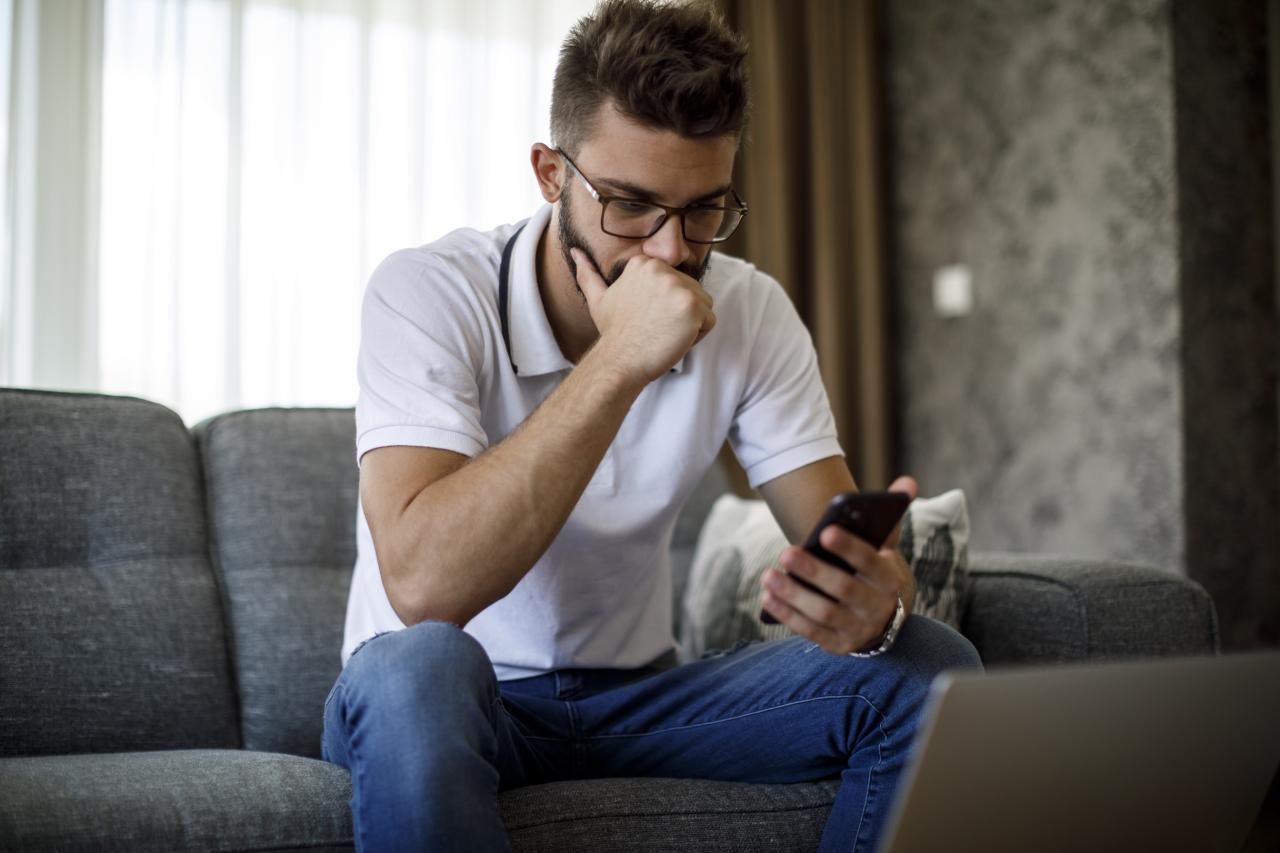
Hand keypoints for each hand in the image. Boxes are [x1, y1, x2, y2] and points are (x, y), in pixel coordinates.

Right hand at [572, 248, 715, 384]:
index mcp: (645, 264)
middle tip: (654, 329)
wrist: (619, 360)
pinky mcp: (692, 306)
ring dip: (689, 325)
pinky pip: (710, 321)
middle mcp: (663, 270)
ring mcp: (679, 287)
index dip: (664, 306)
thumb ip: (588, 274)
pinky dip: (697, 337)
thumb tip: (575, 252)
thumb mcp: (598, 298)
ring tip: (664, 334)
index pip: (676, 283)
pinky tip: (673, 340)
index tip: (646, 318)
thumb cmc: (613, 333)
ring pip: (703, 306)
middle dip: (678, 315)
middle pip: (692, 292)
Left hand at [760, 475, 918, 654]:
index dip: (850, 548)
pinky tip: (768, 597)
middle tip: (786, 551)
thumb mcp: (884, 547)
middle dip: (814, 571)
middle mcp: (877, 607)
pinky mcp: (838, 644)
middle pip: (844, 589)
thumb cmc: (873, 571)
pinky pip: (810, 631)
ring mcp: (858, 629)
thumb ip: (890, 515)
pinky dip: (788, 615)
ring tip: (768, 575)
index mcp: (890, 579)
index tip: (825, 531)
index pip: (872, 562)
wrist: (882, 617)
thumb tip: (907, 481)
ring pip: (824, 612)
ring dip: (794, 594)